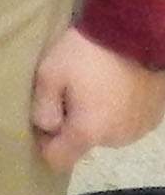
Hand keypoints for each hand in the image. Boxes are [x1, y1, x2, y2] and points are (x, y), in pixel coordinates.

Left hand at [32, 22, 164, 170]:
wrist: (134, 34)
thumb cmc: (86, 53)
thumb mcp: (50, 74)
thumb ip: (42, 108)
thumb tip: (45, 129)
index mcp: (88, 132)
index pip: (58, 159)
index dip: (45, 143)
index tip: (44, 118)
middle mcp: (116, 140)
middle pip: (83, 143)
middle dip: (71, 123)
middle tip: (70, 90)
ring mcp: (138, 131)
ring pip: (105, 133)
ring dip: (96, 117)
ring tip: (93, 85)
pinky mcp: (153, 120)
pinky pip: (125, 123)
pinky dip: (116, 111)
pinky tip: (114, 86)